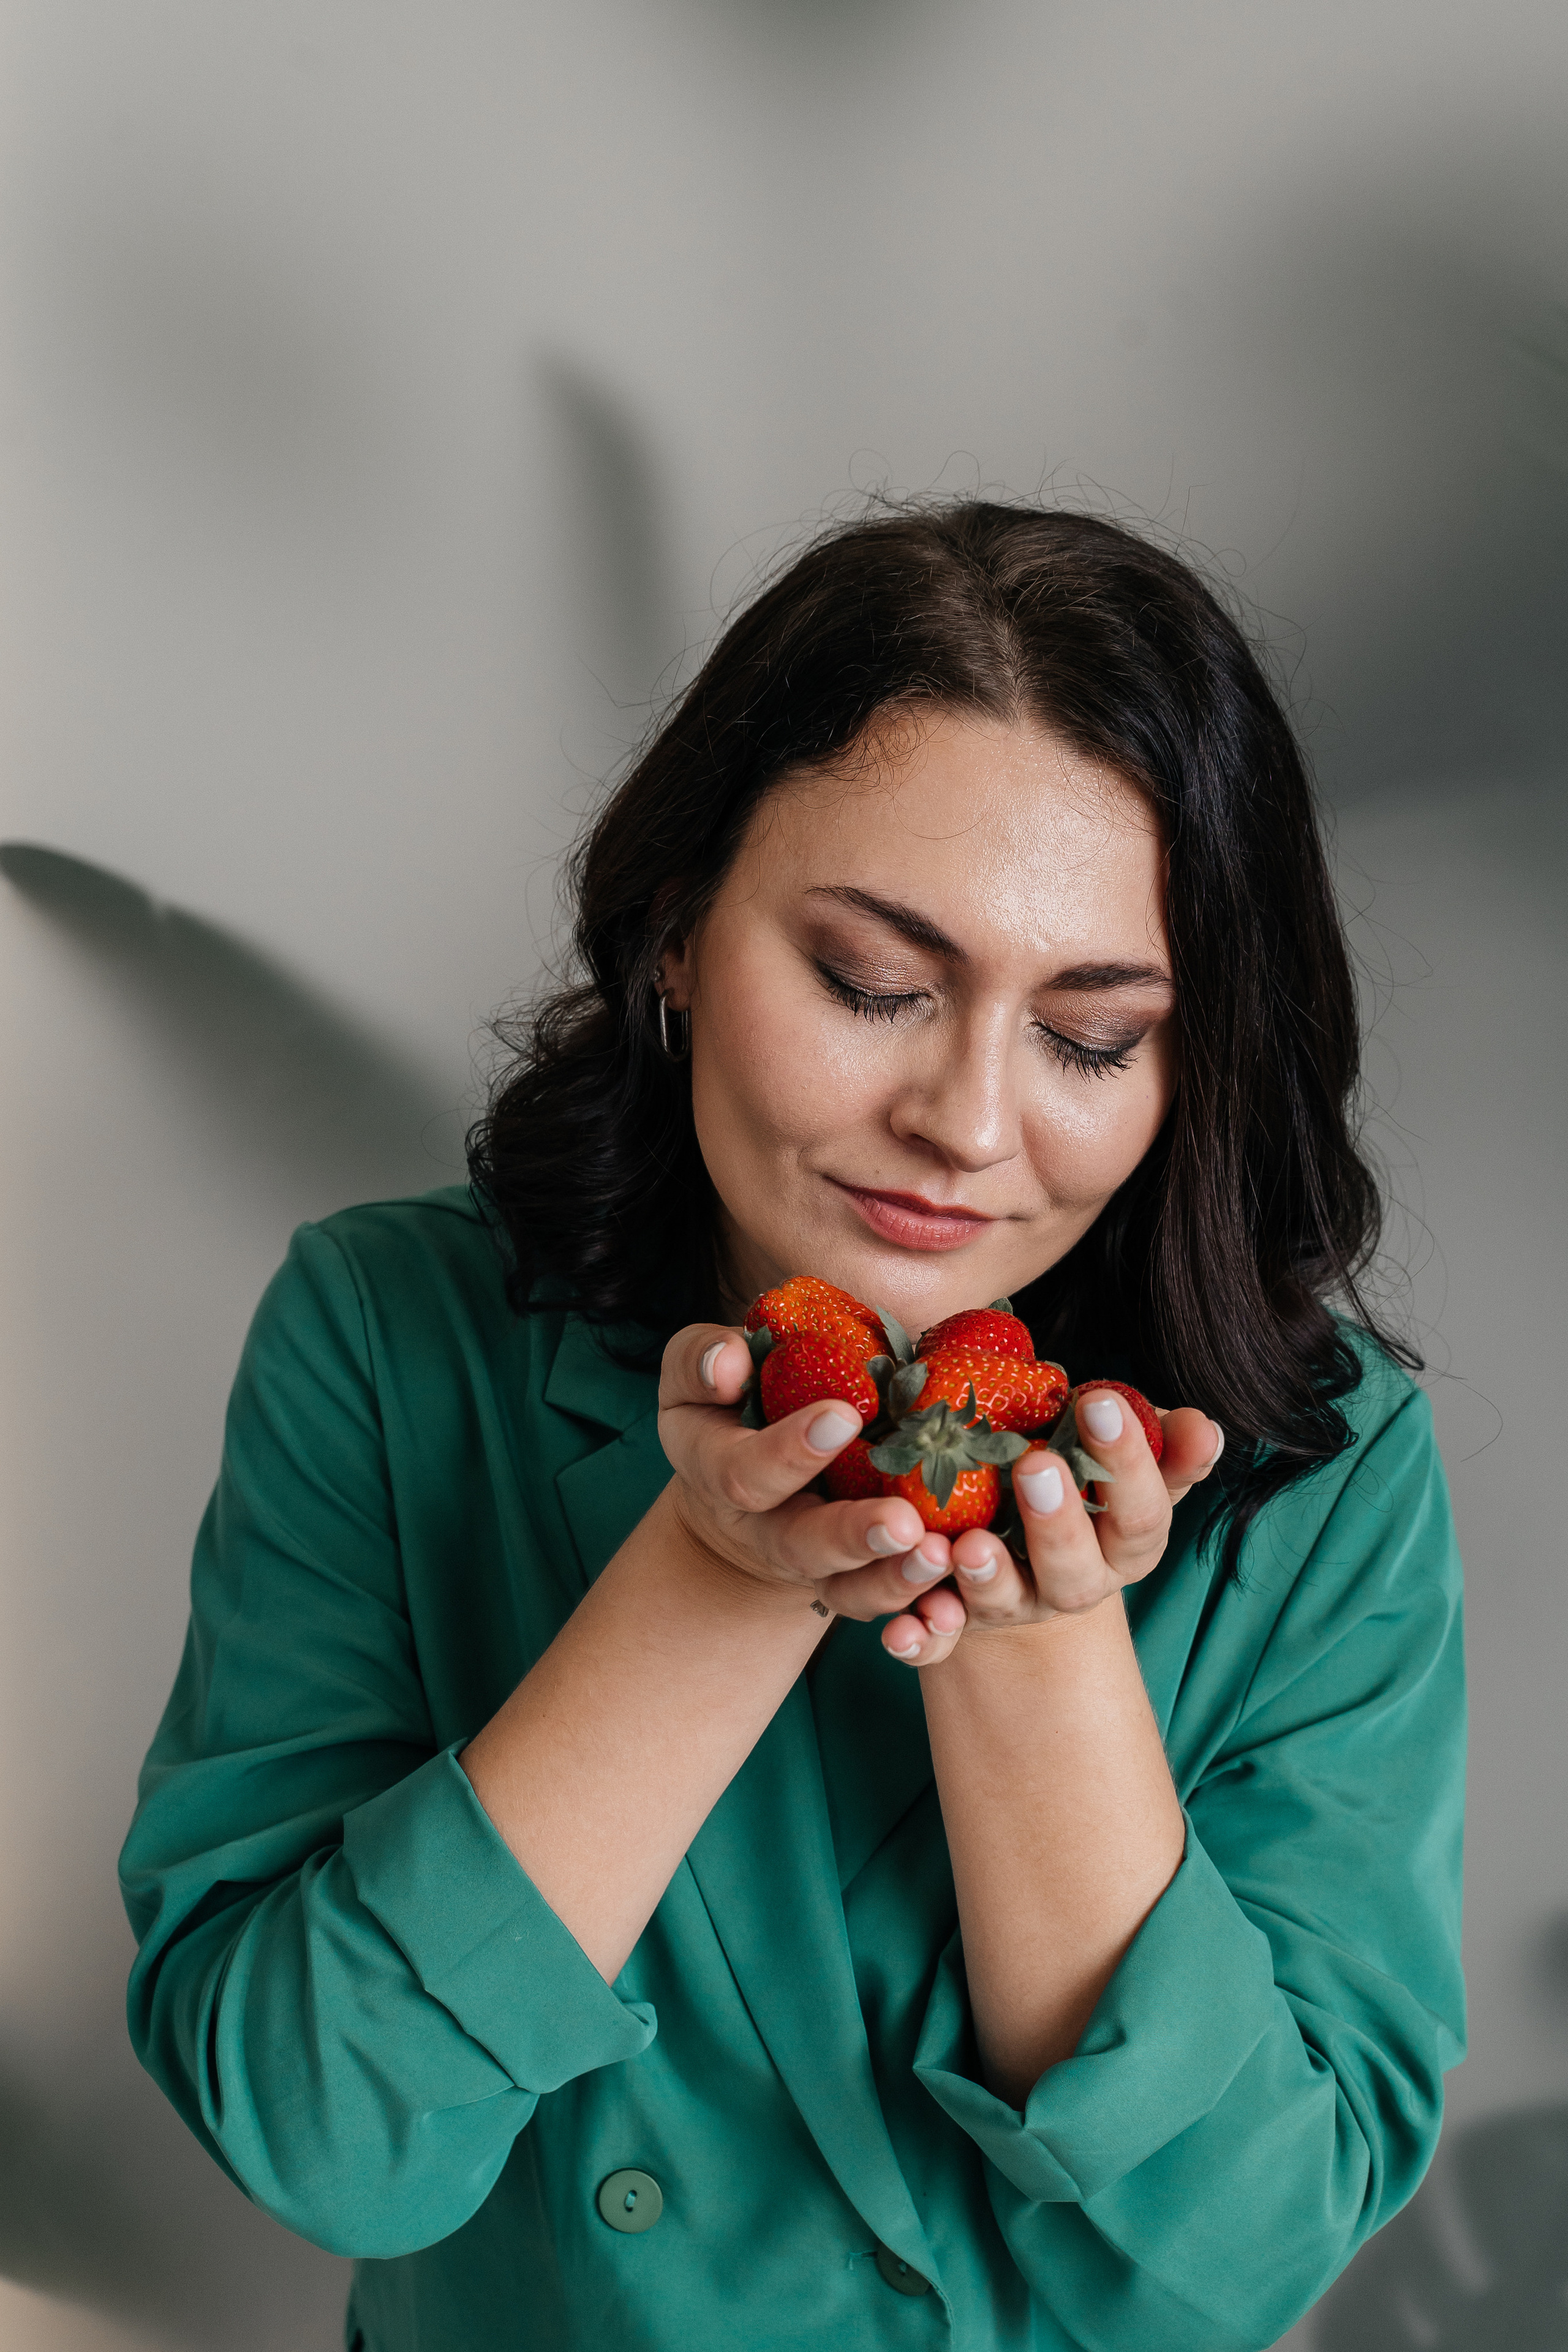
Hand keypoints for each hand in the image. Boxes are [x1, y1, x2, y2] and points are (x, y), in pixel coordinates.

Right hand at [656, 1325, 969, 1638]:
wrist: (747, 1467)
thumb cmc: (728, 1399)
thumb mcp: (698, 1372)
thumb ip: (701, 1360)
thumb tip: (727, 1362)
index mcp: (715, 1470)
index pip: (743, 1473)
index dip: (788, 1452)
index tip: (843, 1415)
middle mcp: (762, 1528)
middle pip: (801, 1546)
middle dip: (852, 1536)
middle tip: (904, 1524)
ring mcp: (810, 1562)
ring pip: (846, 1589)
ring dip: (894, 1578)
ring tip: (940, 1556)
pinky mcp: (852, 1579)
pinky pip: (883, 1600)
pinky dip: (922, 1599)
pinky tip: (956, 1578)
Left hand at [846, 1387, 1224, 1666]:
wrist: (1015, 1541)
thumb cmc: (1077, 1480)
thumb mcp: (1120, 1458)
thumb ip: (1162, 1446)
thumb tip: (1202, 1427)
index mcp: (1124, 1546)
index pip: (1141, 1514)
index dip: (1127, 1465)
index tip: (1100, 1402)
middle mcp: (1072, 1585)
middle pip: (1075, 1571)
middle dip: (1058, 1523)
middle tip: (1037, 1466)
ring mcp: (1011, 1606)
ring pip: (1005, 1603)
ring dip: (988, 1578)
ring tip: (969, 1544)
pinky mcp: (952, 1624)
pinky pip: (934, 1642)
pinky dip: (919, 1639)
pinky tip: (899, 1627)